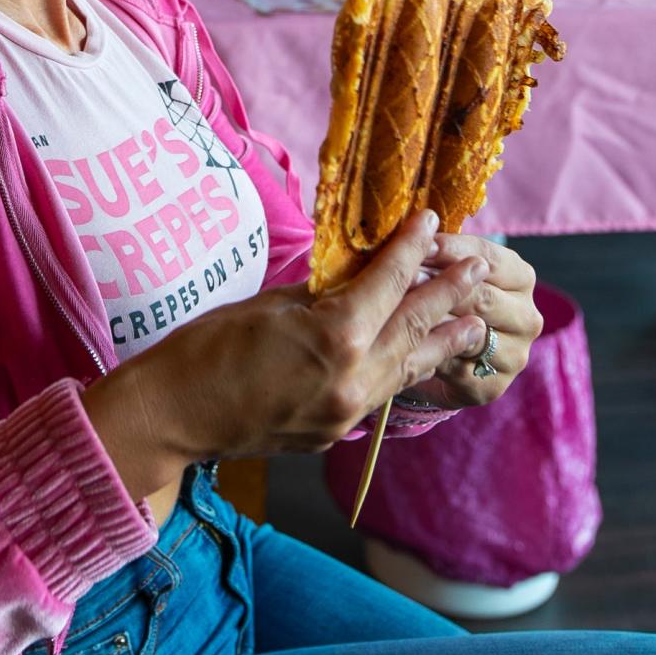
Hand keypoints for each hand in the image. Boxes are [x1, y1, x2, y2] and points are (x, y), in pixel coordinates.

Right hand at [84, 210, 490, 500]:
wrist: (176, 413)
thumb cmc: (207, 346)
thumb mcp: (268, 304)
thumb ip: (320, 295)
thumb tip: (353, 281)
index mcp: (336, 335)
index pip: (389, 282)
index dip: (412, 248)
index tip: (431, 221)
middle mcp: (354, 377)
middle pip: (414, 328)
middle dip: (449, 296)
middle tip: (479, 268)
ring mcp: (347, 412)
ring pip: (408, 369)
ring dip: (442, 342)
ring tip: (475, 324)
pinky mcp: (334, 433)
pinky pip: (380, 395)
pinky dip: (403, 372)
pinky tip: (416, 361)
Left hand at [401, 233, 542, 408]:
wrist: (442, 357)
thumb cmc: (442, 299)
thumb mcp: (445, 269)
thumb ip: (438, 251)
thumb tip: (411, 229)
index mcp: (521, 277)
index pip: (488, 255)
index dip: (451, 248)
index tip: (419, 241)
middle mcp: (527, 316)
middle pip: (482, 296)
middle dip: (439, 285)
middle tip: (403, 277)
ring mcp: (515, 354)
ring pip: (472, 333)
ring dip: (434, 320)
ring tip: (400, 308)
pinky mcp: (493, 386)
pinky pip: (458, 367)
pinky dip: (431, 354)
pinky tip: (405, 344)